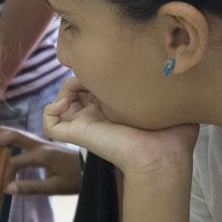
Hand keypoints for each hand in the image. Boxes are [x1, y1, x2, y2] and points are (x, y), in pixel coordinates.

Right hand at [0, 126, 82, 195]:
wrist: (93, 169)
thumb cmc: (75, 179)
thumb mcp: (54, 187)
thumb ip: (30, 187)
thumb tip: (7, 189)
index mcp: (42, 156)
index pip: (15, 163)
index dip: (6, 175)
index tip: (4, 187)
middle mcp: (41, 145)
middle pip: (14, 137)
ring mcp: (43, 142)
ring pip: (19, 133)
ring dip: (3, 132)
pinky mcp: (46, 144)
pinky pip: (25, 136)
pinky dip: (12, 134)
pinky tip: (7, 136)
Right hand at [43, 78, 197, 175]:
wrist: (162, 155)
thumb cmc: (172, 134)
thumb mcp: (167, 100)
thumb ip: (162, 85)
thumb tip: (167, 67)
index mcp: (118, 108)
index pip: (97, 84)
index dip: (98, 71)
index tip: (111, 67)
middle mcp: (98, 115)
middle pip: (77, 89)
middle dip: (81, 75)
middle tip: (94, 75)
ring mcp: (84, 125)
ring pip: (61, 103)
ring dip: (65, 89)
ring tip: (79, 88)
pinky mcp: (75, 135)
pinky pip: (50, 124)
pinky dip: (50, 111)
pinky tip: (66, 104)